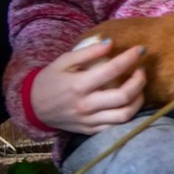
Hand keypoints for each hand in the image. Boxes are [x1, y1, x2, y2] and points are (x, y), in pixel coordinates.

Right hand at [29, 39, 145, 134]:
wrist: (32, 107)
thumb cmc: (50, 80)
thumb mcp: (63, 61)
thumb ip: (87, 52)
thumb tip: (110, 42)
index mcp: (78, 85)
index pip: (112, 70)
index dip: (130, 58)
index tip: (141, 50)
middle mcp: (86, 105)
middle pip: (123, 96)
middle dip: (139, 81)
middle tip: (141, 70)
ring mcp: (88, 121)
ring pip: (124, 115)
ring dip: (138, 100)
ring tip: (139, 88)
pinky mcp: (90, 130)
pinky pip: (116, 126)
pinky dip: (128, 115)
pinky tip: (129, 103)